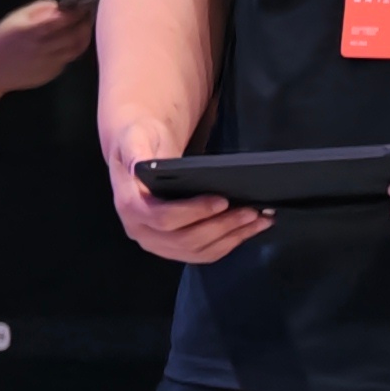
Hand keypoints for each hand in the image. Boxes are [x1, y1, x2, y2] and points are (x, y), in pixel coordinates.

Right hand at [0, 0, 93, 102]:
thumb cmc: (3, 38)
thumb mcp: (17, 17)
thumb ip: (41, 9)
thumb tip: (62, 6)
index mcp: (33, 31)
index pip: (63, 20)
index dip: (77, 13)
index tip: (85, 5)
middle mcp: (44, 48)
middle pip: (75, 36)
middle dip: (85, 24)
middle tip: (90, 16)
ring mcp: (50, 63)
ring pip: (76, 50)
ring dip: (84, 38)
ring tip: (86, 28)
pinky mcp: (52, 73)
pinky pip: (68, 59)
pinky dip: (73, 50)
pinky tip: (71, 43)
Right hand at [103, 114, 271, 264]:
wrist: (140, 157)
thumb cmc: (140, 143)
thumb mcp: (134, 138)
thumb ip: (135, 150)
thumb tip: (139, 166)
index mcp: (130, 206)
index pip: (163, 218)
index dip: (194, 212)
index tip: (222, 201)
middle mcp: (141, 231)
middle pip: (186, 239)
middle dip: (222, 226)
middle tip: (251, 211)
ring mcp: (158, 243)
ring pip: (199, 250)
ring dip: (232, 237)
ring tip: (259, 220)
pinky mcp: (174, 248)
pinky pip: (204, 253)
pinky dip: (230, 243)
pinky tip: (249, 229)